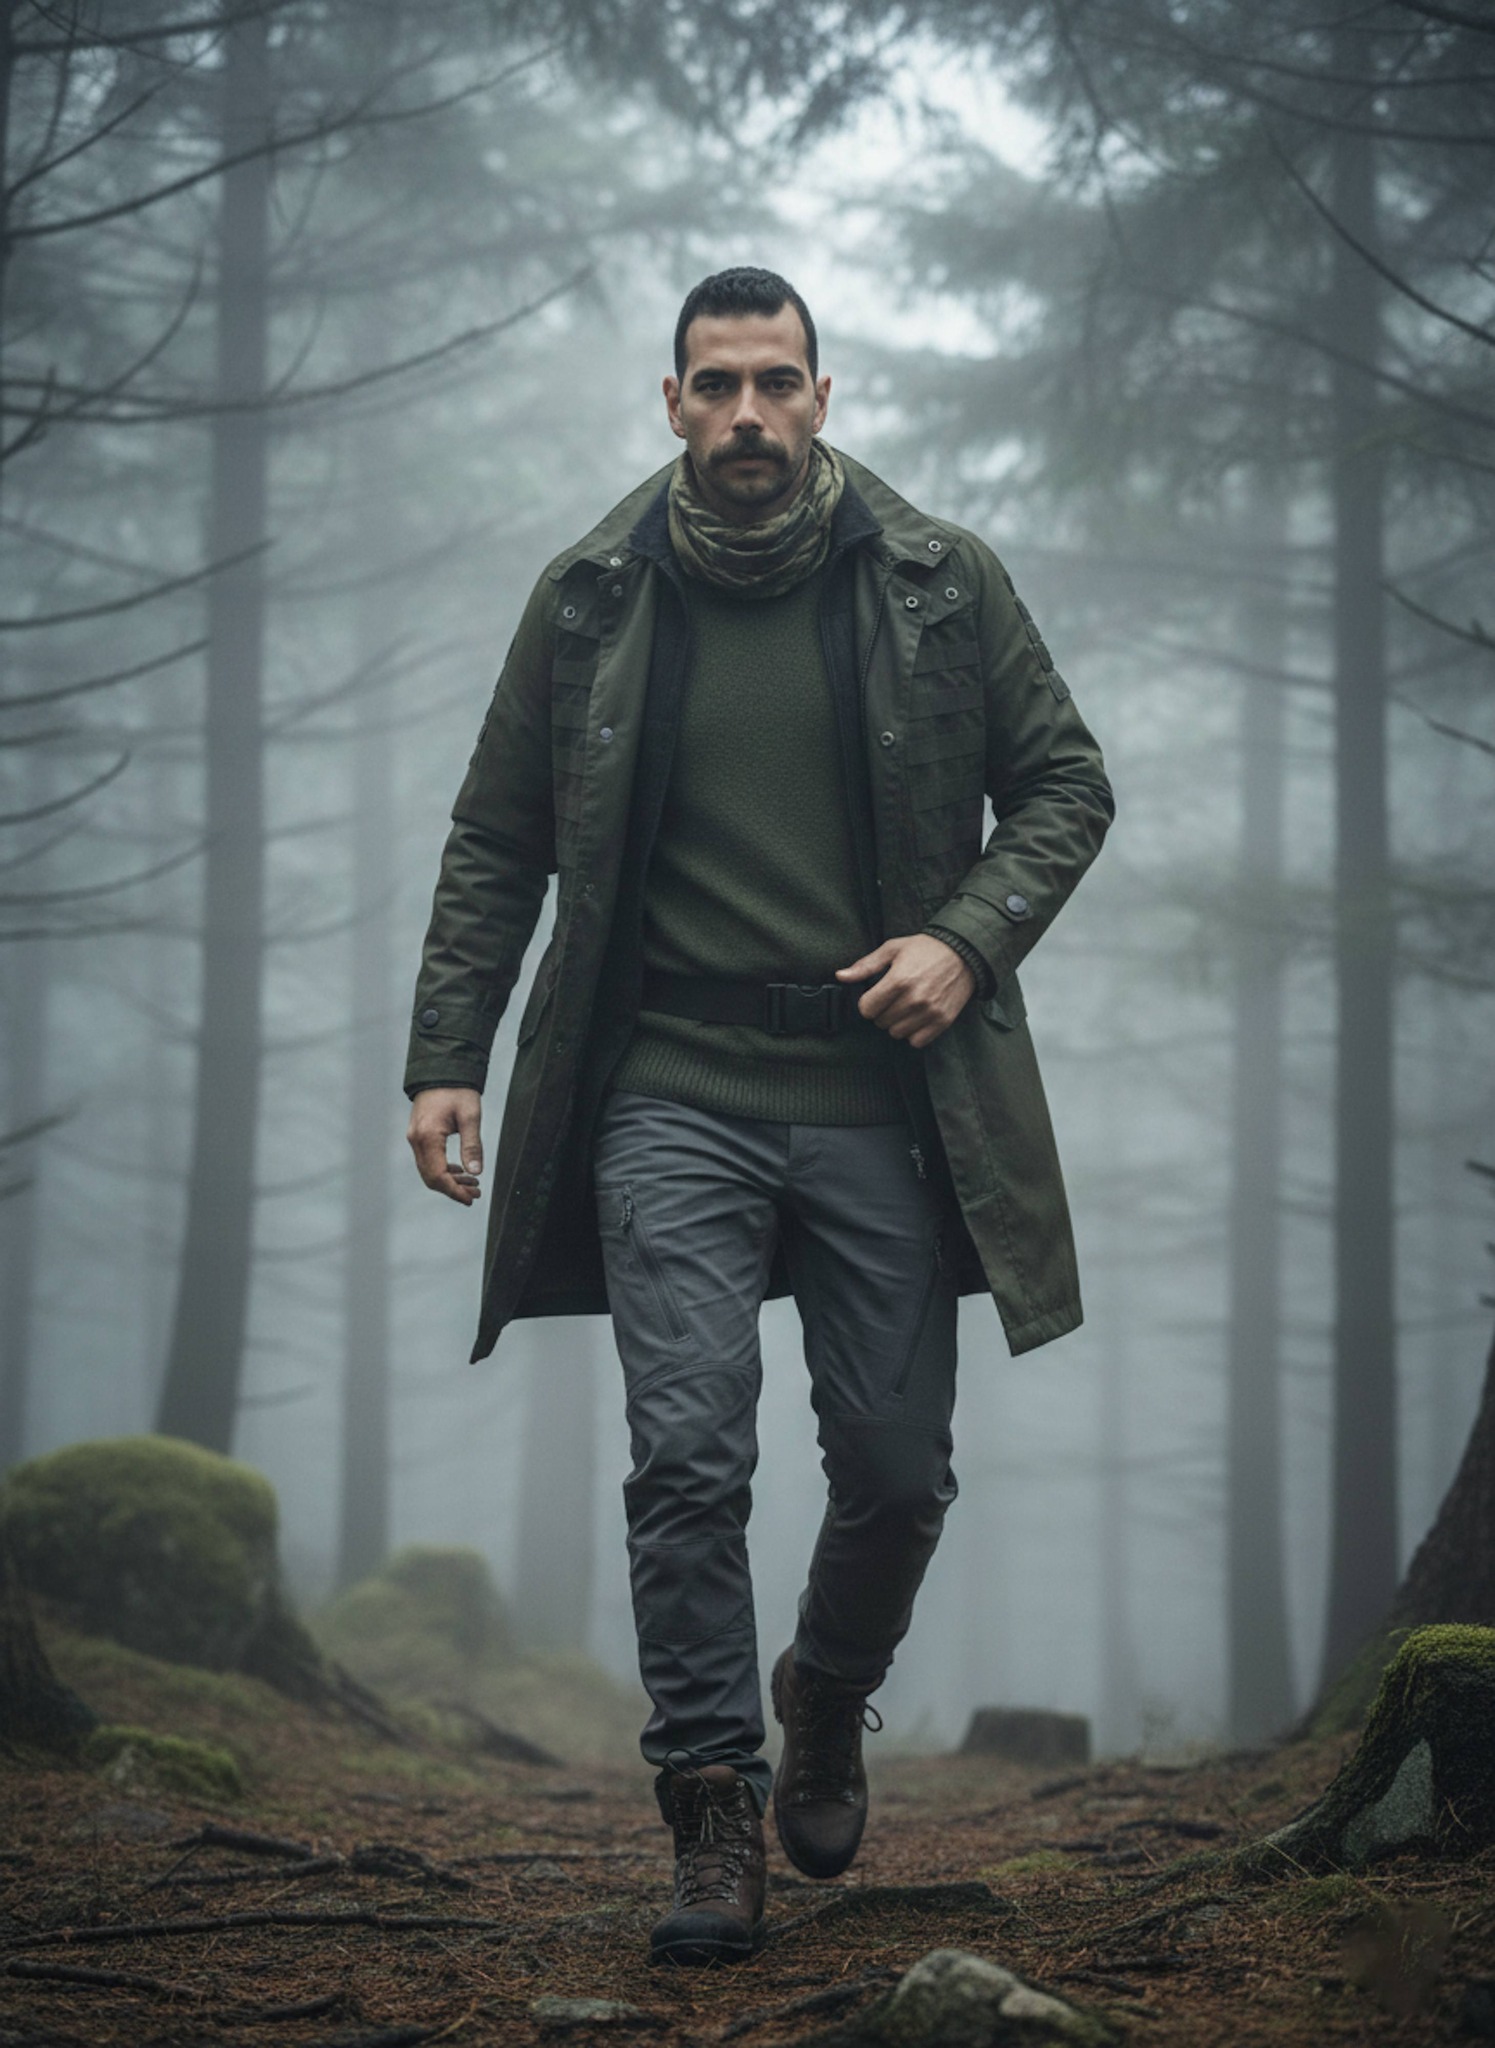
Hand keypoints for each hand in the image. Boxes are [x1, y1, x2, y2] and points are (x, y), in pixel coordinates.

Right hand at [407, 1087, 482, 1204]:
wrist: (441, 1070)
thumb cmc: (457, 1090)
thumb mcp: (470, 1116)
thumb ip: (472, 1145)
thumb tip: (475, 1172)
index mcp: (427, 1136)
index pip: (438, 1175)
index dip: (454, 1191)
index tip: (470, 1198)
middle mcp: (416, 1140)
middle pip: (430, 1177)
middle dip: (452, 1189)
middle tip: (474, 1194)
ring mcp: (414, 1138)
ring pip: (428, 1170)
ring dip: (449, 1181)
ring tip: (472, 1184)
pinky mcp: (418, 1135)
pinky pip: (427, 1160)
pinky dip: (442, 1170)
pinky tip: (459, 1171)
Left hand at [836, 933, 975, 1048]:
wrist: (964, 953)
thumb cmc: (925, 949)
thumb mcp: (892, 949)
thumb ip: (865, 966)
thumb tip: (840, 976)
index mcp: (898, 980)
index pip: (867, 1009)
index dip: (868, 1003)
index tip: (876, 995)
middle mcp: (914, 999)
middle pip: (881, 1022)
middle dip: (882, 1011)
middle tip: (893, 998)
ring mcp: (929, 1012)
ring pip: (896, 1033)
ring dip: (897, 1023)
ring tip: (905, 1006)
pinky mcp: (942, 1021)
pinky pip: (916, 1041)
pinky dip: (913, 1033)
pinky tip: (916, 1017)